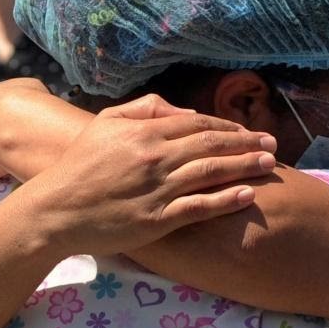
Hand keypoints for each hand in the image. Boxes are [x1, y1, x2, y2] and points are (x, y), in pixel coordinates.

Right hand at [18, 94, 278, 257]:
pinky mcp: (157, 219)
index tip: (249, 132)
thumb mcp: (106, 123)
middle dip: (246, 144)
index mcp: (144, 131)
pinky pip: (199, 208)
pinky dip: (226, 200)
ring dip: (245, 167)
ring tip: (269, 165)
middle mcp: (155, 157)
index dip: (228, 127)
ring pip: (211, 174)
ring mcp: (157, 188)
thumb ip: (144, 108)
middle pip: (212, 145)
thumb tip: (184, 110)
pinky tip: (247, 195)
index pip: (197, 124)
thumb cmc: (79, 166)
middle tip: (273, 145)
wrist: (55, 209)